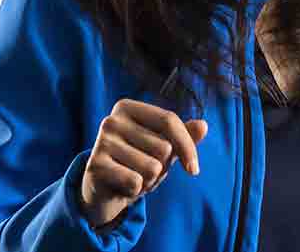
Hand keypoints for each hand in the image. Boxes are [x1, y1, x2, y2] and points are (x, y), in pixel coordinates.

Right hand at [78, 99, 208, 229]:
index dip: (187, 146)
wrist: (104, 191)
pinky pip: (135, 182)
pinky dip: (135, 191)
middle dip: (161, 167)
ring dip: (148, 181)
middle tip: (142, 169)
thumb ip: (183, 137)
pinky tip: (123, 187)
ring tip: (133, 177)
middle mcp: (112, 120)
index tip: (194, 170)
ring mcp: (101, 141)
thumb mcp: (162, 149)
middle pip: (163, 147)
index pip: (169, 120)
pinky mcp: (95, 165)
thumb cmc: (136, 162)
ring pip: (152, 168)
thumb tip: (204, 125)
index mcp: (128, 107)